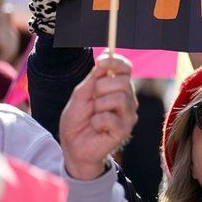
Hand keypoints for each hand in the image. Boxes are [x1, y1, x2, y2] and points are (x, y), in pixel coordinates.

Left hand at [60, 52, 137, 179]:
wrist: (73, 146)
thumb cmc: (78, 121)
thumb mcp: (81, 94)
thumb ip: (94, 77)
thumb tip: (106, 55)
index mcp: (118, 89)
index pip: (126, 69)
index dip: (116, 62)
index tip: (101, 62)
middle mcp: (128, 100)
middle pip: (123, 81)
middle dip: (100, 88)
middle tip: (92, 102)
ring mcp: (128, 116)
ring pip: (118, 98)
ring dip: (98, 106)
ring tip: (93, 116)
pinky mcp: (124, 131)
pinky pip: (110, 117)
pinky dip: (96, 122)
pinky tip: (96, 127)